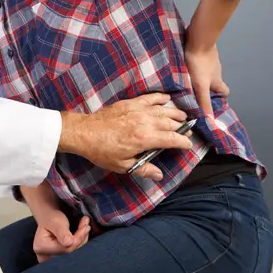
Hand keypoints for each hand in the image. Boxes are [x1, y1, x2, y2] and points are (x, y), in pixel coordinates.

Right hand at [33, 211, 90, 262]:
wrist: (48, 219)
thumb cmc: (51, 218)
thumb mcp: (55, 221)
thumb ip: (61, 232)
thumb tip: (69, 243)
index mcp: (41, 247)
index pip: (65, 249)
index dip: (77, 239)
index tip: (85, 226)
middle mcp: (44, 257)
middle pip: (70, 253)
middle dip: (81, 239)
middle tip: (86, 226)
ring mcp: (51, 260)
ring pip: (73, 254)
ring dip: (82, 241)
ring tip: (84, 227)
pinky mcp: (58, 260)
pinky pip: (73, 254)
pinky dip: (79, 244)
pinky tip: (82, 234)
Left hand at [59, 93, 191, 180]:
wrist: (84, 132)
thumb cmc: (101, 150)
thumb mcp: (122, 165)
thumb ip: (143, 169)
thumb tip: (159, 175)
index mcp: (145, 138)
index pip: (172, 139)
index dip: (183, 142)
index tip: (188, 145)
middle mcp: (144, 122)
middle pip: (170, 122)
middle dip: (181, 127)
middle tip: (187, 131)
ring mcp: (137, 110)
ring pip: (163, 109)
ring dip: (175, 112)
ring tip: (182, 116)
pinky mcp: (129, 103)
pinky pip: (149, 98)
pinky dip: (159, 97)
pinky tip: (166, 98)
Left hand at [185, 44, 228, 116]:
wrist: (198, 40)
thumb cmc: (200, 64)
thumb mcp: (201, 86)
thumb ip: (204, 102)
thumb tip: (210, 120)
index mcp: (217, 81)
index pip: (224, 93)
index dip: (219, 99)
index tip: (209, 104)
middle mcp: (215, 72)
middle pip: (214, 83)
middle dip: (205, 89)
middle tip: (192, 95)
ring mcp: (209, 62)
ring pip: (205, 73)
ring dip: (197, 79)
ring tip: (184, 84)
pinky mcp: (200, 53)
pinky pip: (198, 63)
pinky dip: (192, 68)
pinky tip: (182, 70)